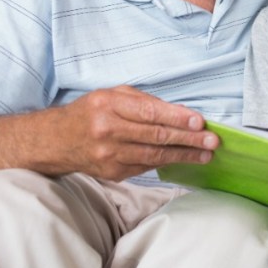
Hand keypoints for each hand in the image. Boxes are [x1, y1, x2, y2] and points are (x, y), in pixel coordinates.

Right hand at [52, 85, 217, 180]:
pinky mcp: (112, 172)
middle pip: (155, 136)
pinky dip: (166, 162)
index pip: (149, 112)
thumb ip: (146, 102)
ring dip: (184, 155)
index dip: (177, 118)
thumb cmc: (90, 112)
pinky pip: (146, 166)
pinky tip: (184, 158)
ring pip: (154, 156)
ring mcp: (109, 154)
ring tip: (205, 154)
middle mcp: (107, 130)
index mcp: (109, 105)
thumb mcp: (114, 95)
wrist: (55, 140)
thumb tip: (182, 112)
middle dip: (188, 139)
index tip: (199, 122)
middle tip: (212, 141)